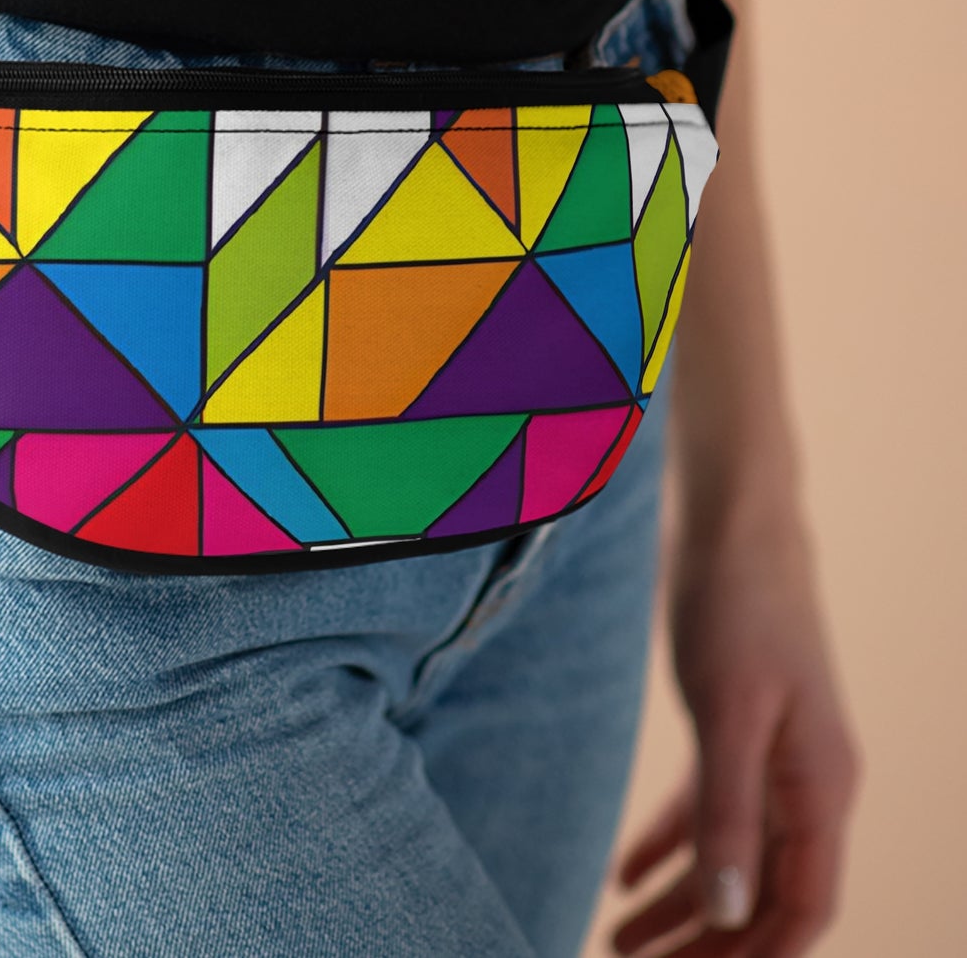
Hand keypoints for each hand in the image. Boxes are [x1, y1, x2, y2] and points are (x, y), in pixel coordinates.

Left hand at [610, 492, 860, 956]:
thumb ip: (729, 810)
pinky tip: (623, 875)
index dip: (754, 957)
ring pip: (730, 855)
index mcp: (822, 786)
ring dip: (678, 905)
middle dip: (705, 944)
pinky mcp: (734, 725)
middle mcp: (804, 780)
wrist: (734, 522)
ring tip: (614, 940)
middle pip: (761, 893)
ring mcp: (771, 753)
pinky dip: (668, 845)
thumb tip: (731, 915)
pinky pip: (706, 808)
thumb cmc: (738, 605)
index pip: (802, 907)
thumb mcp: (729, 711)